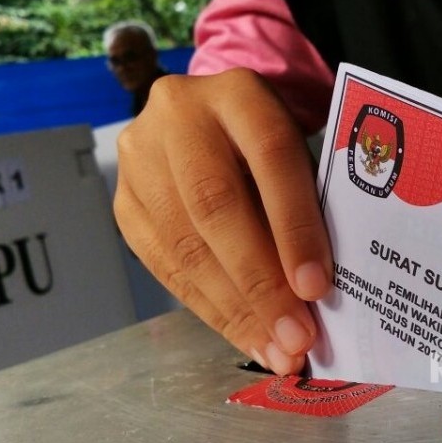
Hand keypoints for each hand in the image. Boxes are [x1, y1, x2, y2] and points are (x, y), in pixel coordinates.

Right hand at [113, 68, 332, 373]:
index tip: (316, 288)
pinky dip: (207, 307)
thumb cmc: (266, 145)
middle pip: (216, 206)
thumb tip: (317, 294)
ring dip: (234, 309)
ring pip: (184, 243)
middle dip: (260, 284)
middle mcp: (179, 116)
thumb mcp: (295, 151)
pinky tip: (241, 334)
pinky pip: (163, 264)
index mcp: (239, 92)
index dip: (294, 226)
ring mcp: (141, 158)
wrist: (204, 120)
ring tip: (274, 350)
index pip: (271, 156)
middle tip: (296, 339)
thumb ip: (305, 203)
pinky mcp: (124, 200)